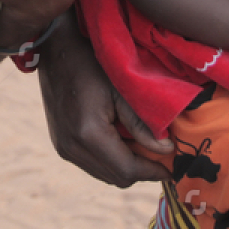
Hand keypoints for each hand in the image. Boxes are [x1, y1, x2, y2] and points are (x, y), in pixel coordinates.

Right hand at [37, 19, 170, 187]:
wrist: (56, 50)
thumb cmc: (92, 63)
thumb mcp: (122, 89)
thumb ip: (142, 124)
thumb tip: (166, 150)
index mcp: (88, 134)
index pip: (127, 170)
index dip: (153, 172)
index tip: (172, 169)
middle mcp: (72, 147)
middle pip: (116, 177)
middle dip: (142, 170)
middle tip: (162, 157)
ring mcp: (63, 148)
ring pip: (104, 174)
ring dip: (126, 166)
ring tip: (144, 148)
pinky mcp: (60, 144)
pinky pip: (92, 165)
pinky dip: (110, 160)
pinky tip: (122, 141)